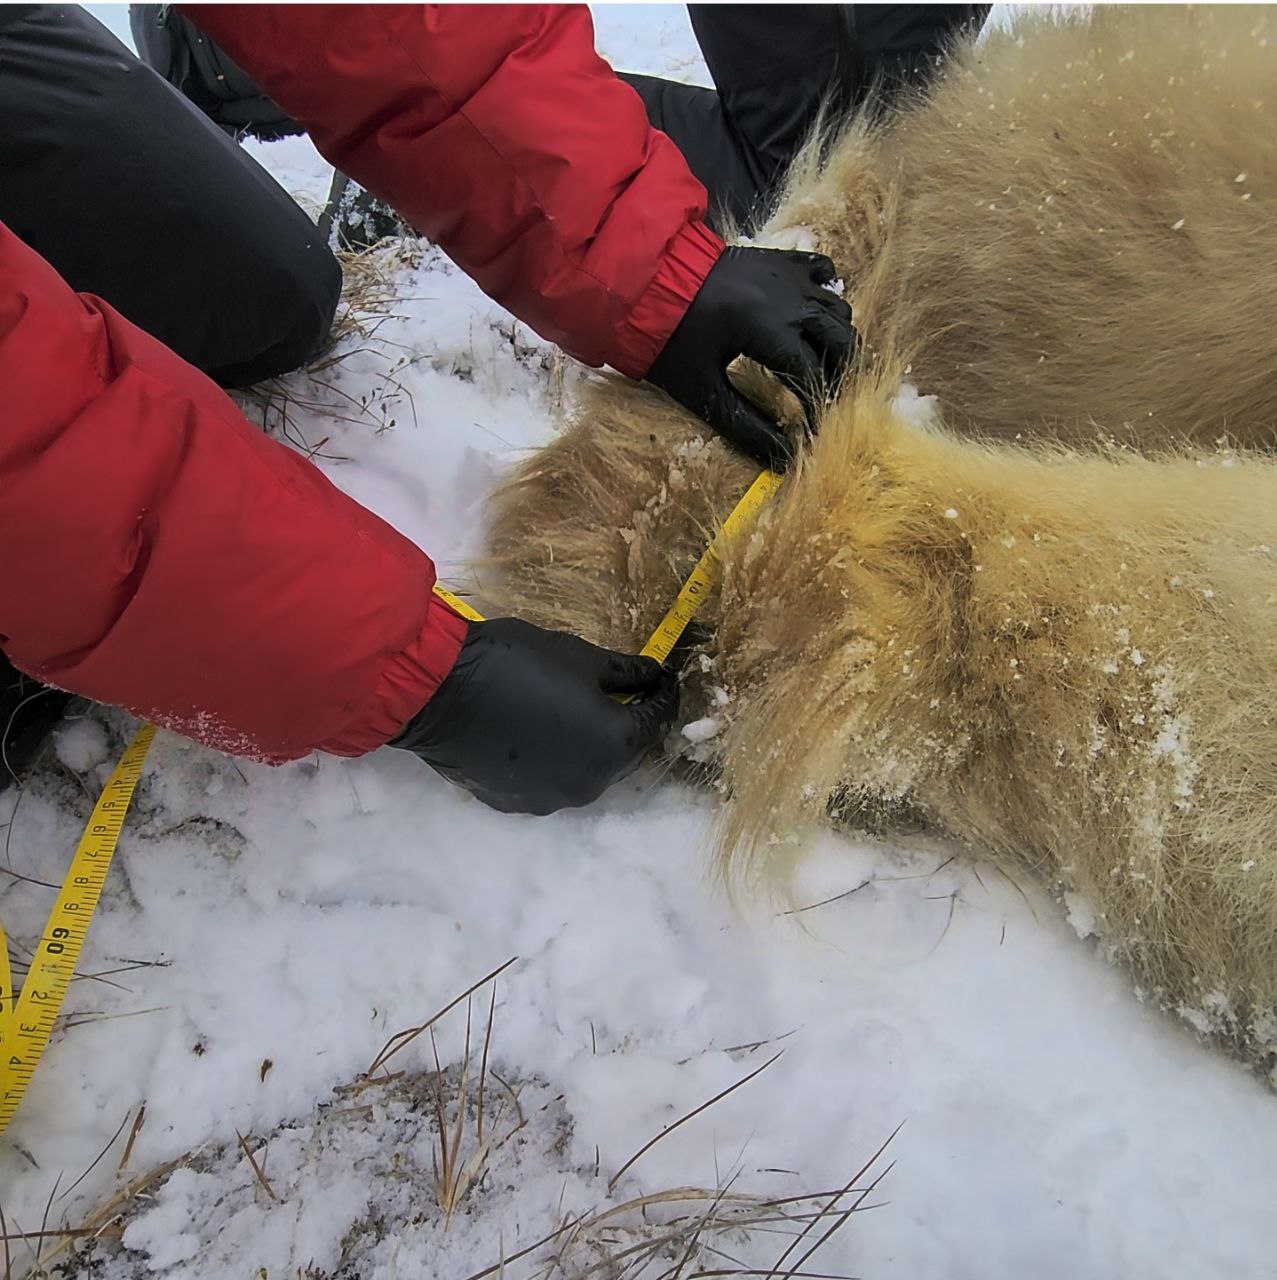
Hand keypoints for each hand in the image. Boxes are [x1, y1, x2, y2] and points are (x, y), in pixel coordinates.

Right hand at [390, 618, 678, 815]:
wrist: (439, 691)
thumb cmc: (516, 663)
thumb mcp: (580, 657)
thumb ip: (627, 672)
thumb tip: (655, 675)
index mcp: (615, 744)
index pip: (657, 720)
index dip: (665, 695)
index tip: (666, 677)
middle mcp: (591, 783)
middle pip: (626, 752)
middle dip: (630, 722)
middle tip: (625, 694)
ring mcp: (553, 799)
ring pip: (589, 770)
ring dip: (592, 744)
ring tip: (579, 714)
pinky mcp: (518, 802)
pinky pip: (552, 779)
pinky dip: (557, 759)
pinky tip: (543, 734)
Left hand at [646, 247, 855, 468]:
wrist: (645, 282)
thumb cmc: (668, 339)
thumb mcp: (702, 390)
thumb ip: (744, 425)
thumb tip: (781, 456)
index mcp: (768, 328)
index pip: (813, 372)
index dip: (819, 405)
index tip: (816, 428)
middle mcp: (788, 297)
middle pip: (841, 338)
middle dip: (843, 373)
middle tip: (831, 399)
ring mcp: (787, 274)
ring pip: (838, 308)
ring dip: (837, 339)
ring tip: (822, 367)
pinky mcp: (779, 259)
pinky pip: (823, 272)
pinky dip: (827, 296)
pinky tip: (812, 318)